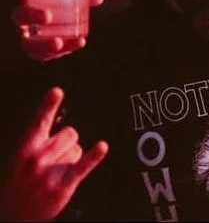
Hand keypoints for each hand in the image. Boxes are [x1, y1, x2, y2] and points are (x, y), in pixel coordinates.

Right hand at [0, 87, 107, 221]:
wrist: (14, 215)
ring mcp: (50, 172)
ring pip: (78, 149)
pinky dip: (93, 157)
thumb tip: (58, 118)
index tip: (57, 91)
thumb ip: (40, 137)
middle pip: (70, 133)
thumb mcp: (23, 156)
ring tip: (58, 172)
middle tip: (56, 159)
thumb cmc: (22, 181)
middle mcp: (37, 158)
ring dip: (73, 158)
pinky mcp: (62, 186)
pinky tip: (101, 147)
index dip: (49, 105)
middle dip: (68, 143)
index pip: (40, 121)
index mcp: (26, 147)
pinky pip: (82, 166)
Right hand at [10, 0, 103, 60]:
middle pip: (19, 15)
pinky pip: (44, 54)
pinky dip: (63, 50)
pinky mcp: (36, 49)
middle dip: (31, 15)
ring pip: (26, 42)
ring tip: (58, 42)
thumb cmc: (66, 0)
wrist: (63, 20)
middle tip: (47, 16)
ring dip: (42, 44)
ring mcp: (26, 34)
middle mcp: (22, 14)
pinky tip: (79, 42)